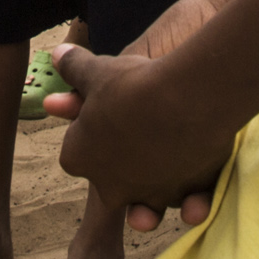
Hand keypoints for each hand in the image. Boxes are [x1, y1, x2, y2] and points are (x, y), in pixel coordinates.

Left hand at [52, 44, 224, 232]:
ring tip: (168, 169)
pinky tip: (201, 177)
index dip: (91, 135)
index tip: (108, 116)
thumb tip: (58, 55)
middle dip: (124, 170)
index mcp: (80, 159)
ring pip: (152, 203)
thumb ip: (75, 68)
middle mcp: (111, 188)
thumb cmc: (131, 86)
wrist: (179, 100)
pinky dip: (197, 196)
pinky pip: (192, 201)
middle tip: (140, 135)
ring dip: (158, 192)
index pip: (77, 152)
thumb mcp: (96, 71)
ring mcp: (151, 196)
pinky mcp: (187, 194)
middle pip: (114, 185)